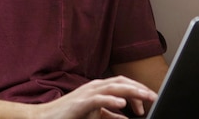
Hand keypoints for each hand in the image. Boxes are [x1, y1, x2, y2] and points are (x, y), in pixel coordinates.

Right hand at [35, 76, 156, 118]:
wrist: (44, 117)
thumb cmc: (69, 116)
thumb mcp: (94, 115)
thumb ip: (110, 115)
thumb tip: (126, 118)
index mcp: (99, 88)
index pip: (123, 84)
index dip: (137, 91)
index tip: (147, 104)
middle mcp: (95, 86)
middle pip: (122, 82)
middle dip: (140, 89)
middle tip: (154, 97)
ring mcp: (87, 93)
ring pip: (114, 87)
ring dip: (132, 92)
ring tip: (145, 98)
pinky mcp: (80, 102)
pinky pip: (99, 99)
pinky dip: (111, 101)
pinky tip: (122, 104)